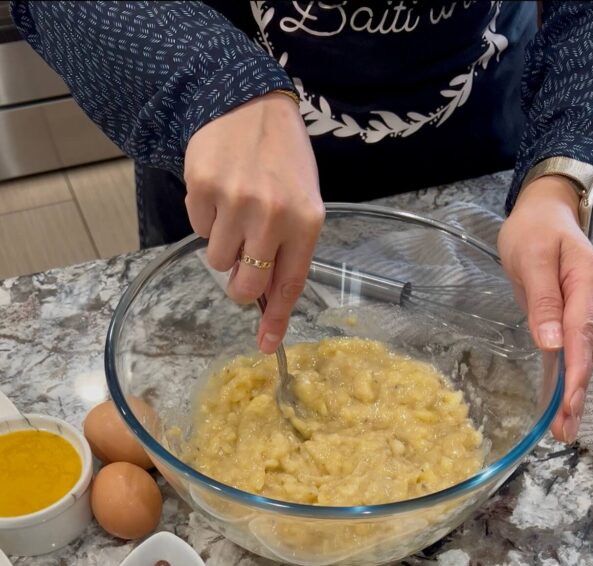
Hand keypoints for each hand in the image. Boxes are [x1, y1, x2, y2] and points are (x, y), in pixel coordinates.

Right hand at [184, 93, 324, 352]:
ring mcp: (235, 201)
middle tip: (243, 261)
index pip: (288, 285)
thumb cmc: (282, 160)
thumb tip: (267, 302)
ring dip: (224, 246)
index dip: (276, 320)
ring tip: (236, 211)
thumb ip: (289, 250)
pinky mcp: (203, 188)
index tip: (267, 346)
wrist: (249, 103)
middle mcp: (272, 214)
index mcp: (305, 221)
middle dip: (241, 284)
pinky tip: (220, 192)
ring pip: (217, 261)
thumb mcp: (302, 202)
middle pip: (245, 285)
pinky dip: (207, 219)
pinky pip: (198, 230)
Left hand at [498, 176, 592, 442]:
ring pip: (581, 354)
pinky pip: (573, 349)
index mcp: (588, 280)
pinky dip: (568, 377)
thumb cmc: (534, 231)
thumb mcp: (530, 258)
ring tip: (563, 429)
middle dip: (576, 393)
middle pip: (585, 351)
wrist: (545, 212)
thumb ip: (542, 301)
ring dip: (572, 392)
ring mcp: (590, 307)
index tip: (569, 402)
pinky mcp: (577, 315)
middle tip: (564, 430)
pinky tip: (563, 405)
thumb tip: (551, 342)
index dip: (576, 372)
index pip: (581, 334)